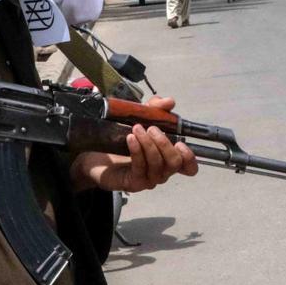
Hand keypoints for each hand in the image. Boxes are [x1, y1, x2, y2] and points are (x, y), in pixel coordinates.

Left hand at [71, 97, 198, 192]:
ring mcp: (148, 179)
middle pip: (175, 163)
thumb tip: (169, 102)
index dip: (190, 157)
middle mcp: (162, 171)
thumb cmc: (121, 139)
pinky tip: (130, 139)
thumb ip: (155, 109)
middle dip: (165, 143)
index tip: (180, 143)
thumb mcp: (139, 118)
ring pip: (158, 165)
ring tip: (137, 129)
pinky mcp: (134, 182)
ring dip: (148, 144)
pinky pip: (140, 167)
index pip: (189, 167)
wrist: (95, 154)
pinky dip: (137, 150)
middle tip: (151, 128)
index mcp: (167, 158)